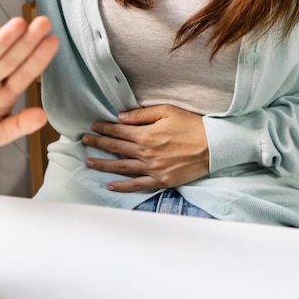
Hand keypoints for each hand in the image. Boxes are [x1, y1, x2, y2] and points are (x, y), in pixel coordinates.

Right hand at [0, 16, 58, 153]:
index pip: (24, 75)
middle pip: (9, 60)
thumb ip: (17, 127)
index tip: (53, 41)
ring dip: (2, 41)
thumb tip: (43, 117)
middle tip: (43, 23)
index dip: (38, 59)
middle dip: (26, 42)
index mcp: (2, 95)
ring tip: (19, 24)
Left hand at [81, 105, 208, 191]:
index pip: (118, 131)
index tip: (92, 127)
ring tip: (89, 163)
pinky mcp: (161, 180)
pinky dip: (123, 186)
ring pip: (121, 167)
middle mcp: (146, 152)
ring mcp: (152, 168)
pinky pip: (137, 185)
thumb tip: (120, 118)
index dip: (103, 128)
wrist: (214, 146)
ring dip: (103, 165)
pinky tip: (110, 186)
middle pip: (116, 148)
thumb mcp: (167, 111)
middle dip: (98, 143)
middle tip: (84, 141)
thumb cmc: (192, 125)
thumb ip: (142, 115)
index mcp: (146, 134)